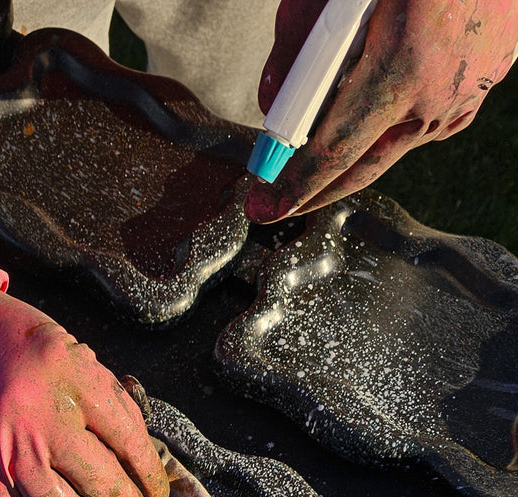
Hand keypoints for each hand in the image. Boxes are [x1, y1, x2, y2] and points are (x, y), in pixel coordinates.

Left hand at [246, 0, 517, 222]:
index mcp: (401, 68)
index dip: (294, 186)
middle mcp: (437, 96)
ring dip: (358, 150)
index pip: (334, 152)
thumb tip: (273, 97)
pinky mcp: (485, 84)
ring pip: (397, 142)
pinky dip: (397, 120)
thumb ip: (299, 36)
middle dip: (316, 191)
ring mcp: (467, 95)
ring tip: (318, 156)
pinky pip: (430, 117)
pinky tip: (382, 107)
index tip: (263, 207)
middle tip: (276, 203)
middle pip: (364, 167)